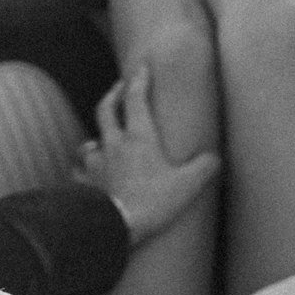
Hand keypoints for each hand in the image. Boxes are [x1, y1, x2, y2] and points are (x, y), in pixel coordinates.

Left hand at [74, 69, 219, 246]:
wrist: (114, 227)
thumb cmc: (151, 203)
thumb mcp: (187, 185)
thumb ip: (204, 168)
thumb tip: (215, 159)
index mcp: (139, 138)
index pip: (137, 99)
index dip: (140, 80)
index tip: (142, 67)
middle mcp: (113, 144)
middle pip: (106, 110)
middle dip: (113, 95)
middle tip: (119, 87)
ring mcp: (95, 164)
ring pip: (89, 141)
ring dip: (95, 136)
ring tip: (100, 138)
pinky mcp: (84, 184)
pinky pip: (79, 172)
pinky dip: (82, 169)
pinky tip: (85, 173)